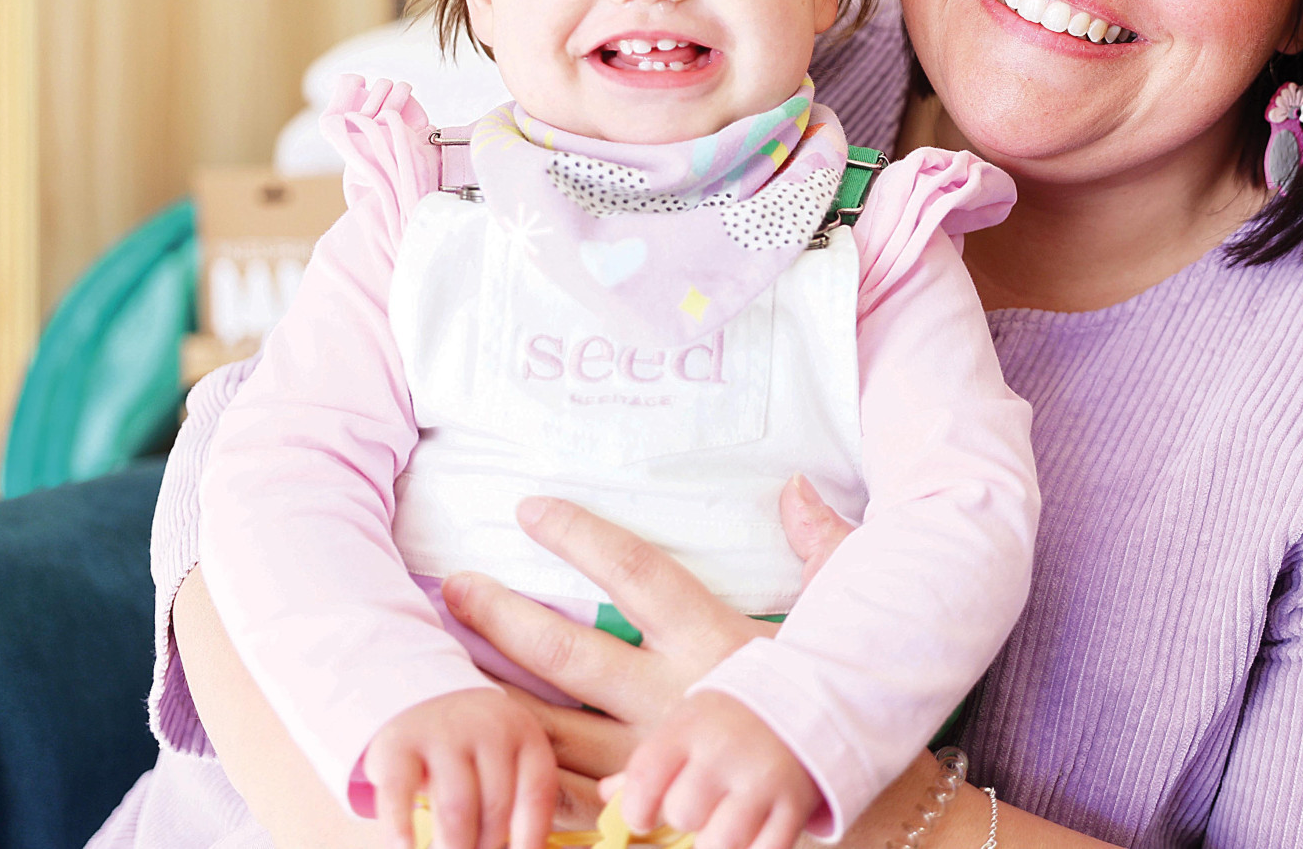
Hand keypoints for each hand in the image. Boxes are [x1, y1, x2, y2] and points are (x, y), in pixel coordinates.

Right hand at [362, 687, 556, 848]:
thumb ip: (517, 805)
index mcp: (526, 736)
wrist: (424, 699)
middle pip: (495, 807)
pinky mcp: (398, 746)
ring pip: (456, 808)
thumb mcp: (507, 762)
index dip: (531, 839)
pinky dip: (401, 830)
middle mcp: (490, 729)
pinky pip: (399, 796)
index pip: (537, 795)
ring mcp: (443, 734)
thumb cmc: (476, 750)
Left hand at [441, 480, 855, 823]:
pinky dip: (530, 776)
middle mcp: (675, 698)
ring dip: (497, 700)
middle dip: (503, 616)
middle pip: (570, 651)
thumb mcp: (842, 608)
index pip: (636, 572)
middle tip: (454, 587)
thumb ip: (819, 544)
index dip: (579, 536)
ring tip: (444, 668)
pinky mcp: (652, 816)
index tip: (530, 510)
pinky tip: (490, 752)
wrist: (859, 801)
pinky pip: (573, 798)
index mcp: (715, 641)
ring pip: (553, 731)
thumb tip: (793, 487)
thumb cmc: (846, 694)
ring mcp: (658, 762)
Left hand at [607, 691, 819, 848]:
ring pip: (720, 842)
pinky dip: (757, 848)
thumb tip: (607, 795)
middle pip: (682, 815)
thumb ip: (650, 761)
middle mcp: (724, 751)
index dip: (636, 810)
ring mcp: (763, 779)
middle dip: (687, 819)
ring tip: (729, 820)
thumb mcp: (690, 723)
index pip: (643, 780)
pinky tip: (757, 830)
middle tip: (702, 807)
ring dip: (720, 840)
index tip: (645, 815)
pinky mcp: (795, 804)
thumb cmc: (737, 715)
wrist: (816, 693)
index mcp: (690, 727)